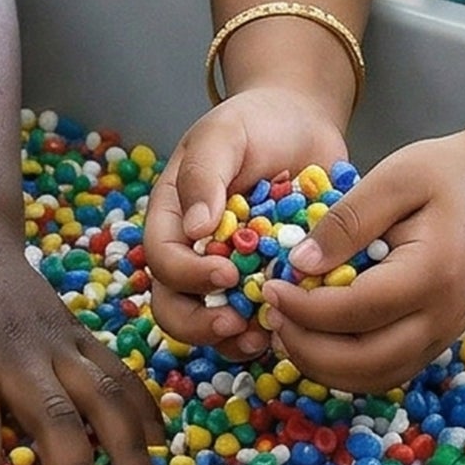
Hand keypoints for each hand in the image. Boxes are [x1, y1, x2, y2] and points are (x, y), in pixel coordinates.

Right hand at [143, 85, 349, 355]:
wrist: (301, 125)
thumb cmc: (255, 124)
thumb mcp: (223, 134)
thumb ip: (204, 174)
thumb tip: (196, 229)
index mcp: (172, 219)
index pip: (163, 260)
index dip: (188, 275)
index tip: (225, 274)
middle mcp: (193, 253)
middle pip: (175, 306)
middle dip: (200, 323)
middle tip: (235, 324)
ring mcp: (229, 274)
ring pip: (212, 324)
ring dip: (232, 340)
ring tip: (264, 337)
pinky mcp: (266, 284)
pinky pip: (257, 323)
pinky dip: (269, 332)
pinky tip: (290, 328)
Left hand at [258, 129, 464, 394]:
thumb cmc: (446, 174)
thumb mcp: (393, 178)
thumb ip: (345, 222)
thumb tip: (298, 265)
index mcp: (431, 275)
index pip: (354, 311)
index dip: (303, 308)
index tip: (270, 287)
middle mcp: (441, 318)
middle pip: (363, 362)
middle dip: (307, 347)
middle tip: (272, 317)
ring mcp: (443, 335)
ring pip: (374, 377)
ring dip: (323, 365)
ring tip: (288, 330)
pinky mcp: (437, 340)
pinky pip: (386, 371)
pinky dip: (346, 368)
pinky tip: (318, 339)